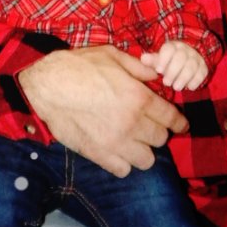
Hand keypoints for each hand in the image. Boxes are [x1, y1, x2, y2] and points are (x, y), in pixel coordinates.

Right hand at [18, 45, 187, 177]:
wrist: (46, 86)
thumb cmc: (79, 66)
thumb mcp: (112, 56)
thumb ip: (138, 68)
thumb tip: (156, 75)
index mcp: (139, 97)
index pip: (172, 118)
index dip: (179, 122)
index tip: (180, 125)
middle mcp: (133, 123)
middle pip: (161, 139)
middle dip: (157, 132)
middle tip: (147, 125)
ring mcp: (116, 142)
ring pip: (147, 160)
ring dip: (143, 150)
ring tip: (133, 141)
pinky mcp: (99, 155)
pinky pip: (124, 170)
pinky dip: (124, 163)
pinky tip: (117, 151)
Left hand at [141, 40, 208, 92]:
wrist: (188, 60)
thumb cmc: (169, 62)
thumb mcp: (159, 60)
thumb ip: (152, 60)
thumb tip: (143, 58)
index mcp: (173, 46)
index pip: (168, 49)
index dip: (163, 59)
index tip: (158, 70)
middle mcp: (185, 49)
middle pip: (180, 58)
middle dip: (173, 71)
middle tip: (166, 83)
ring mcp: (196, 57)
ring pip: (192, 66)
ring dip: (183, 78)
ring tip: (176, 87)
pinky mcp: (204, 67)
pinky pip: (202, 72)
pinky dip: (196, 81)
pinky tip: (189, 87)